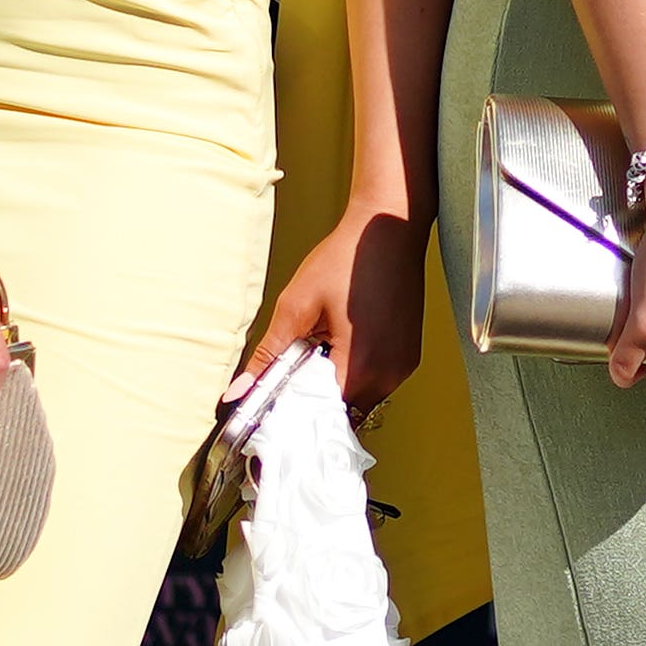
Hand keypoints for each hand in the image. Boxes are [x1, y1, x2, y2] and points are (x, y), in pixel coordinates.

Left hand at [239, 208, 429, 417]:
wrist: (388, 229)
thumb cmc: (345, 259)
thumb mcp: (296, 305)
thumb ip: (267, 354)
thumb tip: (237, 391)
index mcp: (358, 366)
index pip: (318, 416)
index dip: (291, 412)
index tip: (273, 403)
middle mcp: (387, 375)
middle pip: (339, 412)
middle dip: (312, 397)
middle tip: (295, 364)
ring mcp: (401, 368)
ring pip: (357, 399)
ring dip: (334, 384)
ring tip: (322, 345)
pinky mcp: (408, 358)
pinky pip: (374, 382)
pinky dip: (354, 372)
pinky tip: (343, 341)